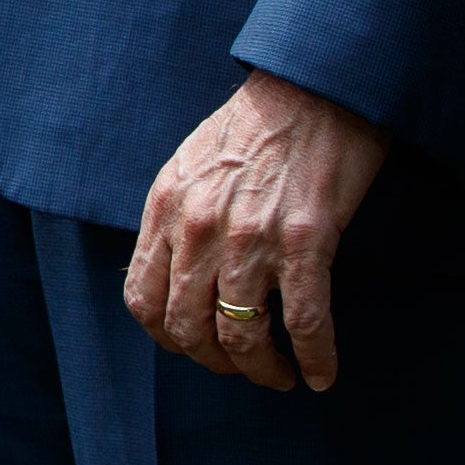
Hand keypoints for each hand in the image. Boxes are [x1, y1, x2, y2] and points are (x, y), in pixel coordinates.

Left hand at [125, 69, 389, 391]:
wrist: (312, 88)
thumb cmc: (256, 126)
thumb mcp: (190, 166)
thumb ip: (178, 218)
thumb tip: (176, 272)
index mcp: (166, 208)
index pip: (143, 298)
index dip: (166, 336)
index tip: (193, 346)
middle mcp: (198, 228)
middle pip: (188, 329)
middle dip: (215, 362)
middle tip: (242, 367)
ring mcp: (249, 237)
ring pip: (241, 335)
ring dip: (262, 371)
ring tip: (280, 377)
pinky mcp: (304, 240)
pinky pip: (304, 322)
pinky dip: (314, 359)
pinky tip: (322, 374)